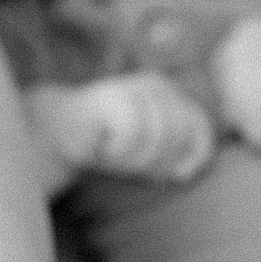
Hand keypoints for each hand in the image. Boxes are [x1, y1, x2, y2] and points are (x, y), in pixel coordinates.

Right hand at [24, 71, 213, 181]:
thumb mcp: (152, 151)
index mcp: (173, 96)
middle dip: (157, 161)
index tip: (174, 174)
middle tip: (130, 163)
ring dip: (134, 158)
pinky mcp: (115, 96)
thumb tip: (184, 174)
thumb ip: (176, 155)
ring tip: (113, 154)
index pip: (201, 129)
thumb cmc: (111, 143)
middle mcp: (159, 86)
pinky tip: (103, 145)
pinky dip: (119, 150)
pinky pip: (133, 135)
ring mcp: (137, 88)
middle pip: (178, 137)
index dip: (193, 157)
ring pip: (158, 138)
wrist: (59, 129)